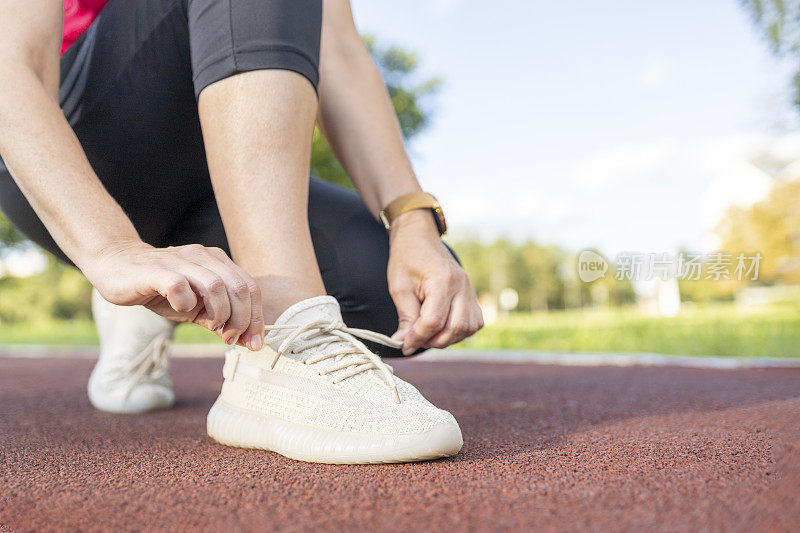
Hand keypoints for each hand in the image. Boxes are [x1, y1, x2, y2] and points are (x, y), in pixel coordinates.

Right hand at [83, 241, 264, 349]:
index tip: (254, 343)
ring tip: (212, 328)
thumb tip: (247, 342)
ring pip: (216, 286)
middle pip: (239, 287)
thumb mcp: (196, 307)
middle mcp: (203, 257)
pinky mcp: (156, 270)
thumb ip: (220, 320)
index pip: (250, 287)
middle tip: (231, 339)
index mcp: (217, 262)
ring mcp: (181, 261)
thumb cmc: (161, 289)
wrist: (116, 265)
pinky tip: (181, 310)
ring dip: (220, 314)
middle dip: (242, 319)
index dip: (257, 317)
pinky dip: (186, 303)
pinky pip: (180, 286)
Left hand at [387, 211, 482, 354]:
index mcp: (443, 281)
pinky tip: (442, 327)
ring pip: (467, 328)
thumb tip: (404, 342)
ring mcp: (470, 290)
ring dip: (447, 338)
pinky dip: (459, 331)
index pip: (433, 321)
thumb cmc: (407, 258)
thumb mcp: (399, 288)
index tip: (404, 344)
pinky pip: (474, 322)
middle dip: (433, 341)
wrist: (419, 237)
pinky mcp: (472, 295)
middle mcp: (462, 286)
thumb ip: (405, 317)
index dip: (417, 337)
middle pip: (454, 328)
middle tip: (415, 339)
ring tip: (428, 333)